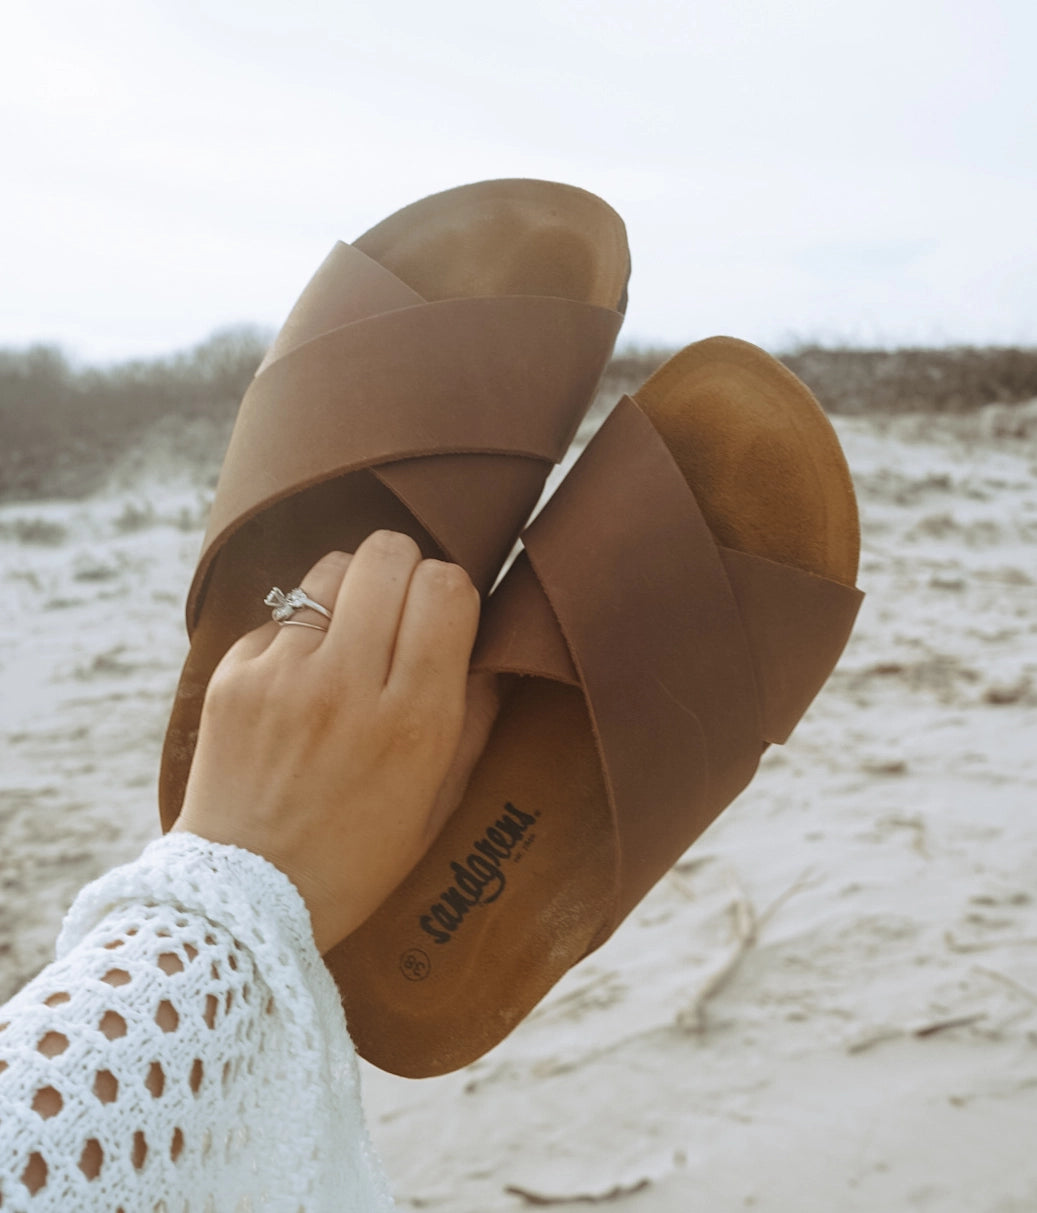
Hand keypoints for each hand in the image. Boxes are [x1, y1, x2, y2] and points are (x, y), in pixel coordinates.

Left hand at [173, 531, 484, 953]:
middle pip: (388, 554)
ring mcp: (283, 675)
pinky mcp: (233, 676)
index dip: (453, 589)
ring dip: (351, 589)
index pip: (446, 588)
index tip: (445, 615)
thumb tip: (491, 647)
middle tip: (399, 608)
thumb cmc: (357, 857)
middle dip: (405, 569)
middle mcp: (348, 685)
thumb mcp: (440, 801)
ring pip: (332, 568)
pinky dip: (298, 634)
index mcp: (414, 720)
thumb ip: (475, 716)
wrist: (245, 899)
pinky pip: (279, 614)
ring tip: (349, 635)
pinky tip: (298, 681)